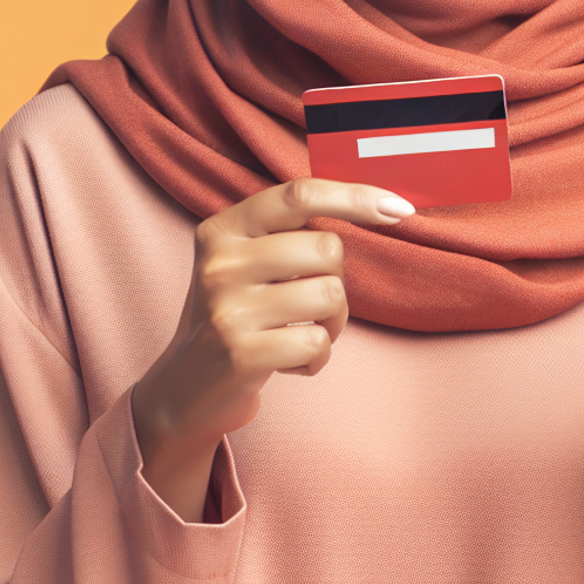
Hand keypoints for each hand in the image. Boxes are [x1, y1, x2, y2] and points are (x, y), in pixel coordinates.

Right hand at [131, 178, 414, 520]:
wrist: (185, 389)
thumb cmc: (238, 315)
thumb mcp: (247, 262)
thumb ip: (290, 231)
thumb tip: (379, 204)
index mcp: (223, 229)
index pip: (299, 194)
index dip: (355, 197)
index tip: (398, 208)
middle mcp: (220, 263)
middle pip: (326, 249)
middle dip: (336, 280)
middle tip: (310, 304)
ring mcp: (227, 309)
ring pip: (330, 296)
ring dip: (332, 323)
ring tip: (302, 332)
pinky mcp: (239, 353)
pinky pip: (318, 343)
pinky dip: (317, 357)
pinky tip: (291, 361)